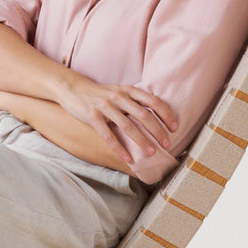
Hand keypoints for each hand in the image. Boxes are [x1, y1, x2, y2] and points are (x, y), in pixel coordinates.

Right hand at [56, 75, 177, 162]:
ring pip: (127, 126)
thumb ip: (134, 101)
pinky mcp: (92, 115)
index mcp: (128, 90)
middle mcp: (118, 96)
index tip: (175, 127)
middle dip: (157, 131)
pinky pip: (107, 135)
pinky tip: (127, 159)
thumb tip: (156, 116)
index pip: (153, 101)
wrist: (73, 89)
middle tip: (167, 144)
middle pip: (143, 115)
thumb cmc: (100, 94)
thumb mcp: (119, 92)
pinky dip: (119, 148)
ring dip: (141, 141)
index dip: (166, 114)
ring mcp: (105, 106)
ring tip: (151, 153)